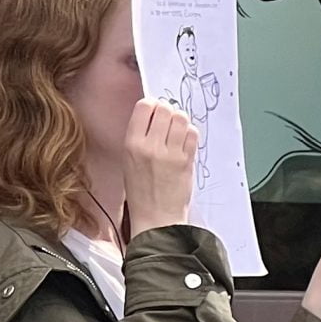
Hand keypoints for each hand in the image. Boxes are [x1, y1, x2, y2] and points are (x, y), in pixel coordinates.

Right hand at [122, 96, 199, 233]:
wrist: (156, 216)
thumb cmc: (140, 191)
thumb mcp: (128, 160)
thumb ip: (139, 137)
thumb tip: (153, 115)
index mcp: (131, 144)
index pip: (144, 107)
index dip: (151, 105)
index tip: (154, 110)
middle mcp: (151, 145)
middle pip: (165, 109)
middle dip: (167, 111)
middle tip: (167, 120)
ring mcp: (171, 153)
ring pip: (181, 119)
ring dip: (180, 120)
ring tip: (176, 130)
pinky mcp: (187, 161)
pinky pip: (192, 134)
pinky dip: (190, 133)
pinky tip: (184, 140)